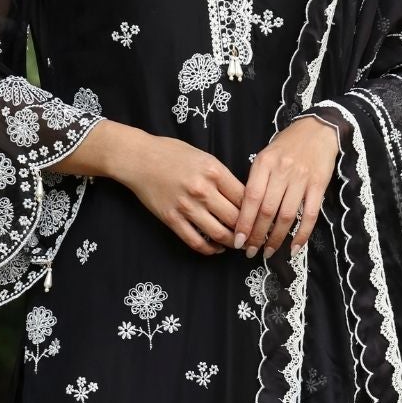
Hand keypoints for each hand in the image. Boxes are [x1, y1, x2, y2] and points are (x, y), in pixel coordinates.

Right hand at [60, 120, 245, 255]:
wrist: (138, 158)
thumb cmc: (171, 153)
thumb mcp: (204, 157)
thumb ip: (223, 177)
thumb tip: (244, 198)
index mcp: (214, 171)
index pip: (246, 198)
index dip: (258, 212)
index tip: (263, 220)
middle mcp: (203, 190)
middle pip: (236, 218)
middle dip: (249, 231)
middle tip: (255, 238)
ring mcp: (186, 206)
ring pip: (219, 233)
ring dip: (232, 243)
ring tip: (238, 245)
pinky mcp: (171, 219)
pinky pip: (195, 241)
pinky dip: (209, 248)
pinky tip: (216, 248)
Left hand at [233, 116, 338, 259]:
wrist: (319, 129)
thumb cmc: (288, 144)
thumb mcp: (266, 155)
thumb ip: (257, 180)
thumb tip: (245, 212)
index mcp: (264, 163)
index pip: (251, 198)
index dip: (244, 222)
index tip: (238, 240)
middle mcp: (282, 171)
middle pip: (267, 211)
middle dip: (257, 236)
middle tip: (250, 251)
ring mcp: (302, 179)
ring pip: (286, 216)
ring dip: (276, 238)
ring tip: (268, 252)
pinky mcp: (319, 186)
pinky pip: (310, 215)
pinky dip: (302, 234)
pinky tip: (293, 248)